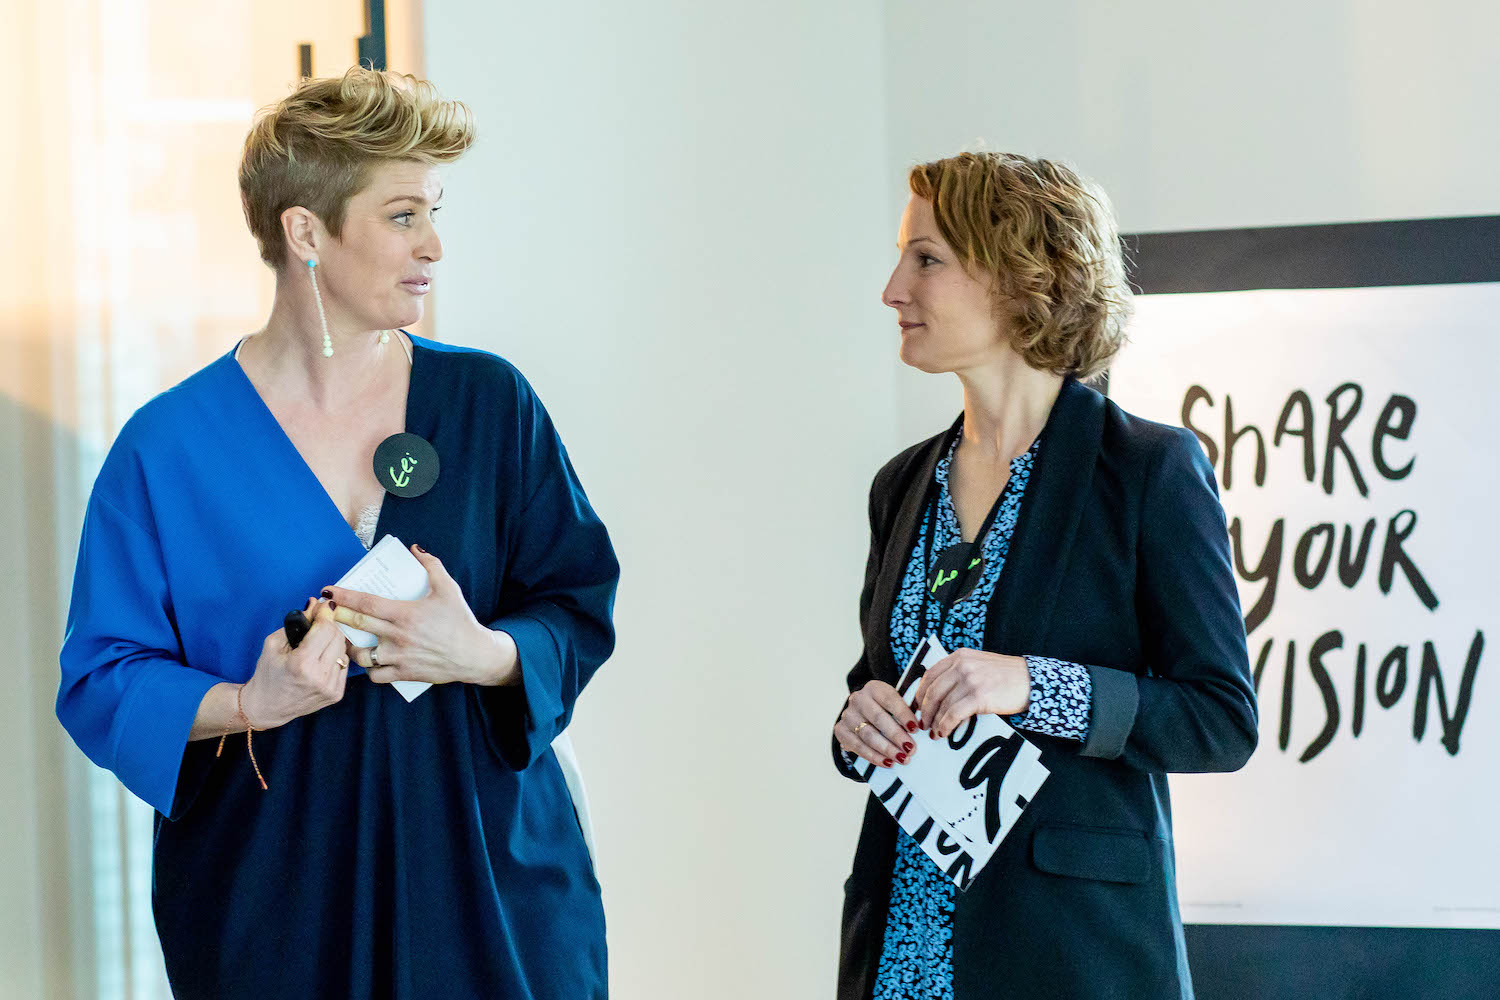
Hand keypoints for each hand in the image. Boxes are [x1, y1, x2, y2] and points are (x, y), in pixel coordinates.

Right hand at [241, 598, 348, 728]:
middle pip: (338, 637)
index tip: (323, 605)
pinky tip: (322, 657)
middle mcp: (320, 677)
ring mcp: (330, 687)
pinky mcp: (337, 694)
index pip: (325, 629)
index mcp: (301, 664)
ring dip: (333, 641)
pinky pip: (344, 664)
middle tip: (319, 621)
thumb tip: (314, 603)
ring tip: (318, 641)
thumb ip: (297, 622)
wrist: (268, 707)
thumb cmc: (268, 674)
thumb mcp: (274, 644)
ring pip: (343, 650)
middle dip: (329, 625)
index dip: (325, 613)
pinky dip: (335, 656)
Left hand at [326, 544, 518, 687]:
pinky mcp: (403, 673)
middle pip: (357, 625)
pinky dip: (369, 669)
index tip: (329, 591)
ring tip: (347, 640)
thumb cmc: (460, 620)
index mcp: (405, 613)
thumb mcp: (449, 589)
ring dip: (350, 647)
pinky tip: (369, 661)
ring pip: (361, 655)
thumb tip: (416, 549)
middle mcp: (398, 636)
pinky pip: (375, 675)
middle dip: (337, 616)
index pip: (366, 603)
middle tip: (327, 611)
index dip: (344, 596)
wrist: (474, 655)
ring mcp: (399, 657)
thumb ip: (432, 566)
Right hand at [834, 679, 919, 768]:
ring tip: (902, 759)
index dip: (903, 714)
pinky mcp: (840, 731)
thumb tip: (923, 725)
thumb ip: (908, 710)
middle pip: (878, 718)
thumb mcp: (896, 704)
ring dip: (886, 749)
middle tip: (911, 749)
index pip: (890, 700)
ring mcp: (847, 715)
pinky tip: (887, 763)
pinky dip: (874, 756)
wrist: (862, 715)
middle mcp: (858, 699)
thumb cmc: (886, 710)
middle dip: (896, 735)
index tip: (916, 729)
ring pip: (867, 734)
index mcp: (874, 688)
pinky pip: (857, 747)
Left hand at [916, 649, 1030, 739]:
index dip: (920, 693)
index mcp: (960, 656)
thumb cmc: (1006, 676)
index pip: (930, 674)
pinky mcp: (978, 696)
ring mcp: (970, 680)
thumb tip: (938, 695)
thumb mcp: (979, 665)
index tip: (917, 706)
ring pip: (941, 704)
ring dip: (935, 721)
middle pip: (932, 690)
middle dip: (925, 710)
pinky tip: (944, 732)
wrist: (1031, 681)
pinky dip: (945, 725)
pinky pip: (953, 714)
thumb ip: (959, 673)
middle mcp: (962, 665)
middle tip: (923, 723)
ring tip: (934, 732)